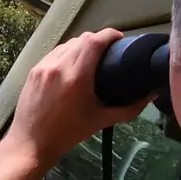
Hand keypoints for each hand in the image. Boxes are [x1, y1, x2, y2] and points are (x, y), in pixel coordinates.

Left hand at [6, 29, 152, 160]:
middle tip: (108, 52)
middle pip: (82, 39)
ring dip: (80, 46)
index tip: (119, 40)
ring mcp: (42, 68)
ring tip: (90, 57)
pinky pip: (52, 54)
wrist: (31, 144)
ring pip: (66, 45)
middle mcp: (57, 67)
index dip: (110, 35)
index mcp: (76, 76)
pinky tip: (70, 65)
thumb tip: (149, 96)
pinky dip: (65, 55)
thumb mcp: (100, 121)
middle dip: (97, 40)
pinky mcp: (32, 73)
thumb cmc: (67, 134)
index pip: (95, 40)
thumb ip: (129, 108)